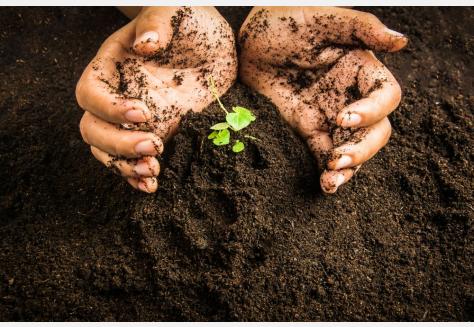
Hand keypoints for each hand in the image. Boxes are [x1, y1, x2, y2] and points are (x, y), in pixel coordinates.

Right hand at [77, 7, 236, 191]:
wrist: (214, 46)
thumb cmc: (189, 21)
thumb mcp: (175, 12)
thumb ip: (157, 23)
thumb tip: (144, 45)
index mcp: (112, 65)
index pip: (91, 92)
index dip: (109, 108)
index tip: (143, 113)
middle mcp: (117, 95)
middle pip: (93, 128)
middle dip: (118, 143)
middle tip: (152, 145)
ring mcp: (134, 120)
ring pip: (109, 151)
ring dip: (126, 166)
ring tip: (153, 171)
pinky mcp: (156, 133)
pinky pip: (134, 160)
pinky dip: (138, 176)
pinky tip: (152, 185)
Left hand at [239, 7, 406, 192]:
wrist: (242, 45)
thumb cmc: (283, 21)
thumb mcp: (320, 19)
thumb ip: (359, 27)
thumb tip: (401, 41)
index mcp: (360, 70)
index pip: (385, 97)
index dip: (372, 111)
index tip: (343, 118)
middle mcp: (350, 96)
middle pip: (376, 130)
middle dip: (363, 148)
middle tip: (339, 157)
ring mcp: (329, 117)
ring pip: (353, 148)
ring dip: (348, 167)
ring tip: (332, 179)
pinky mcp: (307, 131)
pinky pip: (324, 155)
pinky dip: (328, 173)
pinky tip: (325, 185)